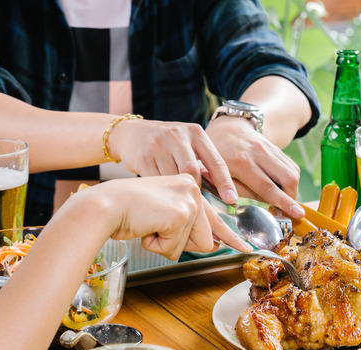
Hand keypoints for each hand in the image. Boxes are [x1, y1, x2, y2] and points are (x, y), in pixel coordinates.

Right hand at [77, 175, 250, 258]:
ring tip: (148, 225)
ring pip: (194, 245)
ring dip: (166, 244)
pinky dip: (156, 245)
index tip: (245, 248)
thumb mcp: (162, 215)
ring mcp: (189, 198)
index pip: (214, 216)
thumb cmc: (126, 211)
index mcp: (188, 184)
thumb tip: (214, 244)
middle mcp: (192, 186)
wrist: (103, 205)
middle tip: (153, 227)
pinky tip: (144, 226)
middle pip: (205, 239)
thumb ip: (187, 225)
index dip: (230, 236)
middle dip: (178, 243)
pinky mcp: (182, 212)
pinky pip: (175, 248)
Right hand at [106, 118, 238, 203]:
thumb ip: (203, 164)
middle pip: (193, 171)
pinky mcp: (142, 156)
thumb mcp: (187, 145)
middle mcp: (178, 136)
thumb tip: (226, 194)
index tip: (231, 200)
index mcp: (195, 133)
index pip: (215, 160)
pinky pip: (156, 181)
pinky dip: (161, 192)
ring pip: (173, 178)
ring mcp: (158, 144)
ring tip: (177, 203)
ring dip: (176, 193)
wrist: (129, 133)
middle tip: (196, 205)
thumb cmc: (167, 145)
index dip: (225, 182)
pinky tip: (161, 196)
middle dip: (195, 191)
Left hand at [206, 116, 304, 217]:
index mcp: (241, 162)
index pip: (267, 187)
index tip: (297, 214)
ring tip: (281, 198)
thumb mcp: (216, 173)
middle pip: (288, 178)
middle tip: (289, 211)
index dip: (283, 202)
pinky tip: (279, 186)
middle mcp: (259, 153)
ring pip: (293, 173)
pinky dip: (290, 180)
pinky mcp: (277, 148)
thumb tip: (253, 206)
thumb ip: (235, 190)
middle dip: (292, 198)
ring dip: (291, 190)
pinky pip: (291, 167)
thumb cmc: (217, 154)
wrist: (227, 127)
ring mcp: (270, 149)